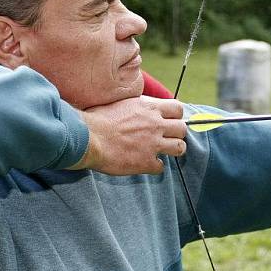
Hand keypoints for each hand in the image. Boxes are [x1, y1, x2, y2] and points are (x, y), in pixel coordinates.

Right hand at [71, 96, 185, 174]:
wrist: (88, 138)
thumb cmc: (97, 119)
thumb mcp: (121, 103)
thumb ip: (137, 106)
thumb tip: (141, 107)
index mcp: (149, 107)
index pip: (178, 108)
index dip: (175, 116)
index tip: (168, 120)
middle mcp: (155, 125)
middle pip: (182, 129)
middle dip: (176, 133)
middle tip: (166, 137)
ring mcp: (153, 144)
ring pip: (180, 148)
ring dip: (173, 150)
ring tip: (162, 151)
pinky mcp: (146, 162)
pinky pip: (161, 167)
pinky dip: (154, 167)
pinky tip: (145, 164)